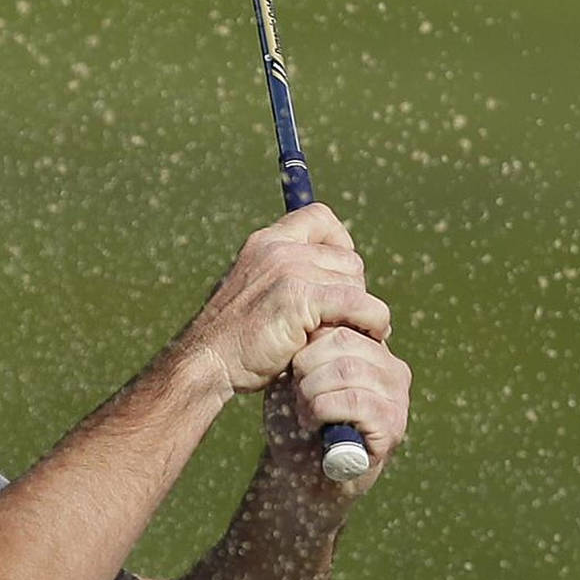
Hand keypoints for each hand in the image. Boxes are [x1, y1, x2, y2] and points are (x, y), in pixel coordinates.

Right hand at [181, 204, 391, 398]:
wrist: (208, 362)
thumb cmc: (234, 340)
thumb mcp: (255, 293)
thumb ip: (284, 277)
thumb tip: (333, 278)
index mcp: (264, 243)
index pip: (320, 218)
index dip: (339, 242)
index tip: (338, 275)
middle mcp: (277, 248)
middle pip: (347, 257)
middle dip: (352, 288)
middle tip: (342, 318)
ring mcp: (287, 270)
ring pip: (356, 281)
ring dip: (361, 310)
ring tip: (349, 331)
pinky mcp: (300, 297)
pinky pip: (360, 304)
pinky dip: (372, 321)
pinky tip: (368, 335)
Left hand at [265, 325, 411, 491]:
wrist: (302, 469)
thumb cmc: (297, 415)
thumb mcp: (296, 373)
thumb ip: (309, 344)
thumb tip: (312, 316)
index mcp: (371, 349)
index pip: (341, 319)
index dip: (307, 341)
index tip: (293, 367)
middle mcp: (391, 368)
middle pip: (342, 341)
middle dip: (306, 366)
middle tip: (296, 390)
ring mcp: (397, 397)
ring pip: (347, 369)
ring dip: (311, 391)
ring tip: (303, 409)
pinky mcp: (393, 425)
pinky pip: (355, 401)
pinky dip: (322, 409)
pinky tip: (312, 422)